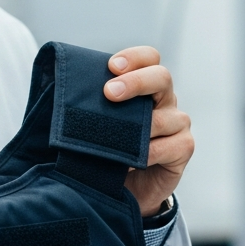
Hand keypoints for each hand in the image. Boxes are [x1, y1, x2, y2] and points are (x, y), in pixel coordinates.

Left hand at [105, 46, 193, 216]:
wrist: (127, 188)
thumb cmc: (112, 149)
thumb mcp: (100, 122)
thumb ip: (92, 104)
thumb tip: (60, 90)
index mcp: (146, 86)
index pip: (149, 59)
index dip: (133, 58)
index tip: (111, 66)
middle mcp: (165, 100)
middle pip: (161, 77)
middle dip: (135, 82)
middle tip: (110, 93)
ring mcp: (178, 123)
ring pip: (163, 117)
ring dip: (136, 129)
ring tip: (113, 140)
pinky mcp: (184, 147)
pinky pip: (167, 147)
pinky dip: (145, 155)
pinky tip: (127, 163)